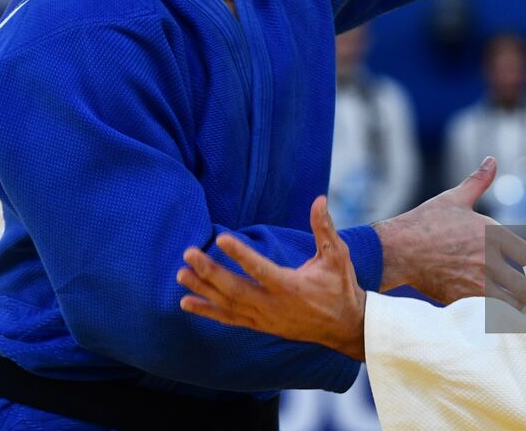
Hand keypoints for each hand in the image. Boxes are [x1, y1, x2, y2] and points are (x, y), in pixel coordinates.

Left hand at [178, 195, 367, 359]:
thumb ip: (324, 228)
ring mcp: (265, 319)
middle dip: (210, 272)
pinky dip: (207, 311)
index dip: (240, 254)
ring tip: (181, 275)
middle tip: (189, 253)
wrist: (344, 326)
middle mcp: (274, 306)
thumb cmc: (340, 286)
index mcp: (291, 286)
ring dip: (203, 290)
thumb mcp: (337, 256)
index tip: (220, 239)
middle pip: (235, 290)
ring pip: (228, 305)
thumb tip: (318, 199)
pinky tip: (186, 303)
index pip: (260, 269)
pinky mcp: (260, 325)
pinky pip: (229, 319)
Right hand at [373, 157, 525, 308]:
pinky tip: (513, 324)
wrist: (398, 249)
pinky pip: (489, 314)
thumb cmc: (426, 221)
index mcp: (493, 235)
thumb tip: (491, 160)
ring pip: (512, 304)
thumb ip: (478, 181)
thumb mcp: (455, 198)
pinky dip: (504, 319)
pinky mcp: (461, 300)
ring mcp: (476, 284)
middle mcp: (489, 262)